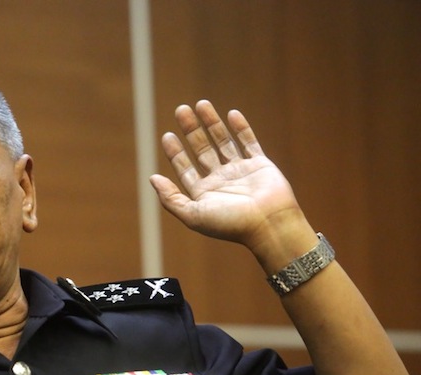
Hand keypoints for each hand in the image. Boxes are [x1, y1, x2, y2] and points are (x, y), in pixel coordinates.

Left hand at [150, 100, 305, 250]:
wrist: (268, 224)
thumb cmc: (230, 223)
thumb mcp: (193, 214)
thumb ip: (170, 198)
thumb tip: (152, 178)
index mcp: (204, 194)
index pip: (185, 169)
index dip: (175, 152)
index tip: (167, 135)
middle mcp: (220, 181)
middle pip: (202, 150)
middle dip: (190, 130)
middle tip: (180, 109)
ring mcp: (241, 171)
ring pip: (223, 141)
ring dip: (212, 123)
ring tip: (201, 103)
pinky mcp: (260, 164)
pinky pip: (248, 142)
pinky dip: (240, 128)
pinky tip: (231, 113)